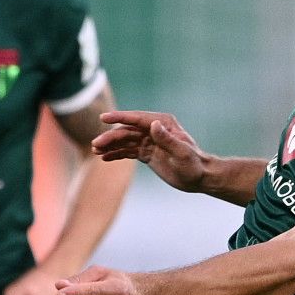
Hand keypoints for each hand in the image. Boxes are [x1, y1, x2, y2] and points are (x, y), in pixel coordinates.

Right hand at [92, 111, 207, 191]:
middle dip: (111, 137)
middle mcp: (154, 129)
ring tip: (96, 151)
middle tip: (96, 145)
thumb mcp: (181, 152)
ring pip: (125, 141)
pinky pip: (128, 151)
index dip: (120, 118)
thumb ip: (167, 139)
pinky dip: (116, 153)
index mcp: (163, 124)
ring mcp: (149, 141)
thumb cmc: (194, 165)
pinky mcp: (147, 153)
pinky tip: (105, 157)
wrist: (199, 177)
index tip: (103, 118)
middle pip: (127, 131)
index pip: (137, 119)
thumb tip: (153, 125)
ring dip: (110, 145)